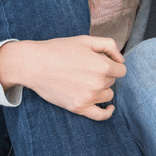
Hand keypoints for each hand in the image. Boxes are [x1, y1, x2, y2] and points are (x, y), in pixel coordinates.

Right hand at [0, 36, 126, 119]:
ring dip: (101, 89)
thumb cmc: (59, 50)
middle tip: (84, 69)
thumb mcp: (86, 40)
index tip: (100, 62)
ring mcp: (89, 97)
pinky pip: (101, 115)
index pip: (121, 70)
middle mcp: (98, 83)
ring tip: (84, 80)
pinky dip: (107, 112)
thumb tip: (121, 61)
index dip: (112, 65)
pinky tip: (110, 108)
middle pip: (112, 81)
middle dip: (103, 75)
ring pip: (107, 95)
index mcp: (103, 66)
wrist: (34, 64)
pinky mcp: (78, 108)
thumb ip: (109, 46)